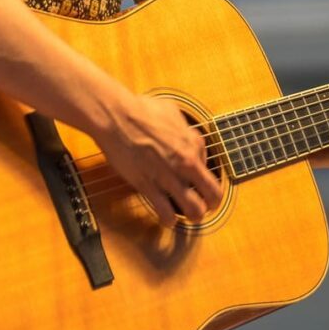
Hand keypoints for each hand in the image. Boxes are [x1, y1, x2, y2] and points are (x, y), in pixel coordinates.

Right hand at [94, 94, 221, 225]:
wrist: (115, 116)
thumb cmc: (140, 109)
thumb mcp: (171, 110)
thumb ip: (183, 127)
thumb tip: (187, 135)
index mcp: (192, 143)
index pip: (211, 166)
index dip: (204, 176)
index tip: (197, 179)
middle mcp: (185, 163)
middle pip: (213, 195)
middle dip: (212, 204)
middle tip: (206, 206)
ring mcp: (168, 176)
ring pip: (194, 209)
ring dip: (194, 216)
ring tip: (189, 216)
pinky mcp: (148, 186)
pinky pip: (165, 212)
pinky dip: (169, 220)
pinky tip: (167, 219)